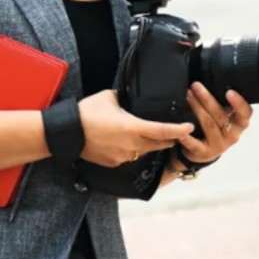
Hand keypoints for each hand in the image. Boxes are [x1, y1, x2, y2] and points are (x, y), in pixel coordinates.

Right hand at [78, 89, 193, 167]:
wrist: (68, 133)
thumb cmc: (88, 113)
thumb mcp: (109, 97)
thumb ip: (124, 97)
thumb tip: (130, 95)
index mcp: (133, 127)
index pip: (163, 130)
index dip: (179, 130)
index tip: (190, 128)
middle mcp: (132, 145)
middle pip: (158, 144)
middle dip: (168, 139)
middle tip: (176, 132)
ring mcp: (123, 156)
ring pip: (144, 151)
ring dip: (149, 144)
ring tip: (147, 134)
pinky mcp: (114, 163)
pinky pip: (129, 156)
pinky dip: (132, 149)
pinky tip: (124, 141)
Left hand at [176, 82, 252, 165]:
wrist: (203, 153)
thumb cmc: (214, 128)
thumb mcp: (223, 115)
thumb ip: (223, 102)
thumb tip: (212, 76)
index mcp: (239, 124)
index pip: (245, 114)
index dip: (239, 103)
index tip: (229, 91)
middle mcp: (232, 135)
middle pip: (221, 116)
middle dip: (207, 99)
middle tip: (196, 85)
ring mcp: (218, 145)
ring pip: (208, 124)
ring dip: (197, 108)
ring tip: (187, 95)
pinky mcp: (204, 153)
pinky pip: (194, 143)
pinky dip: (186, 134)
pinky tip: (179, 126)